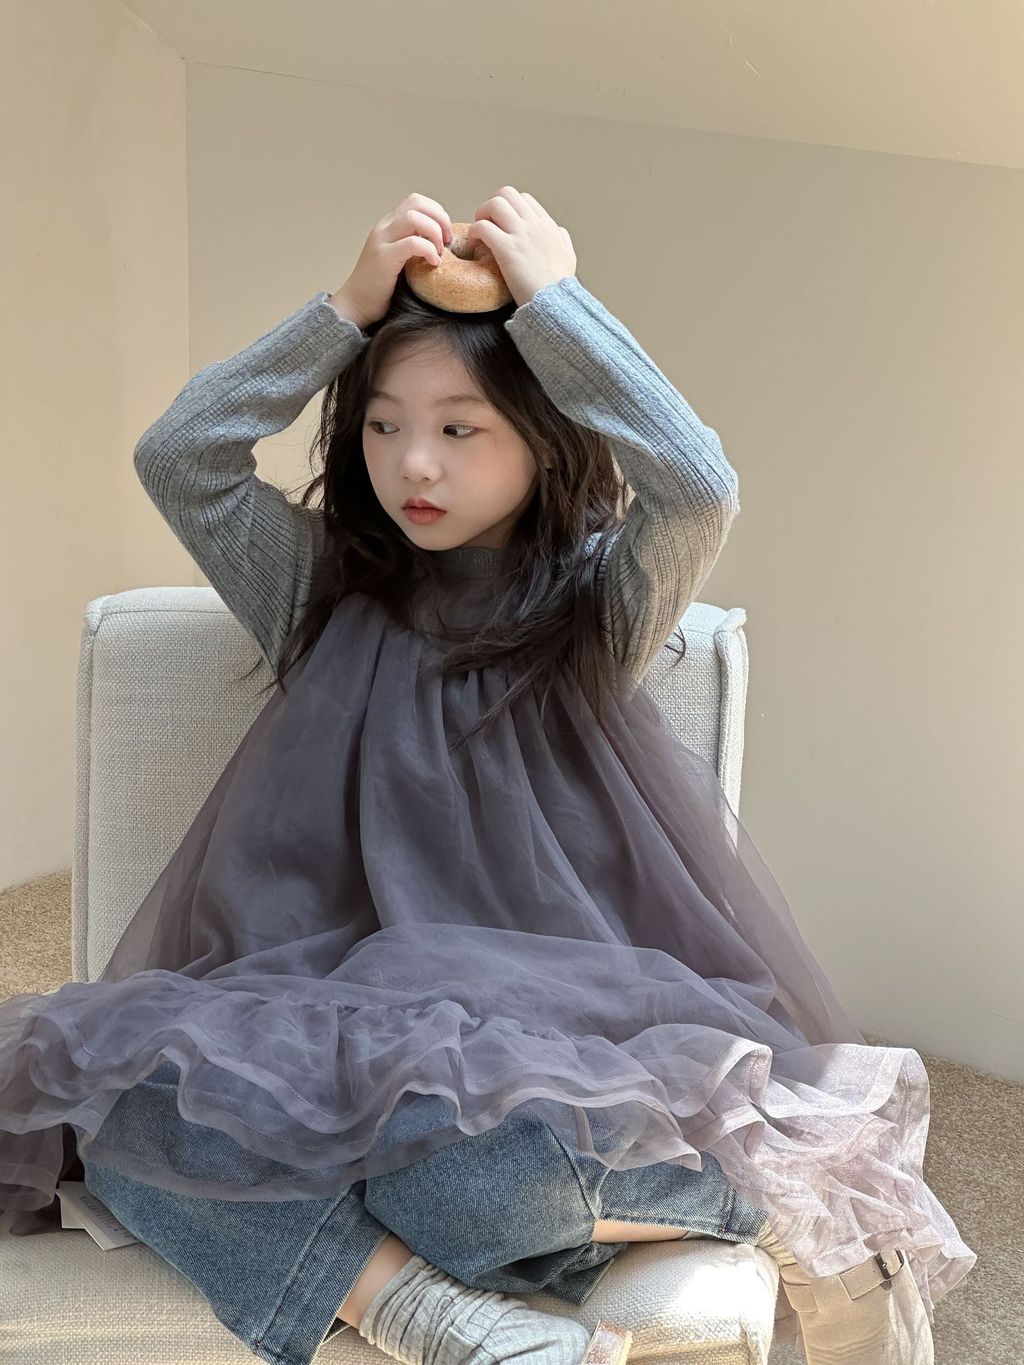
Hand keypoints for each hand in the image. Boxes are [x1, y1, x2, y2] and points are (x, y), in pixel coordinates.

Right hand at [331, 192, 452, 327]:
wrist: (356, 305)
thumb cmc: (382, 288)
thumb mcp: (400, 259)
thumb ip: (413, 245)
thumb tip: (443, 242)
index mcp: (389, 225)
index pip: (416, 201)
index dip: (437, 213)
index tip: (446, 235)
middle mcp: (384, 228)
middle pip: (417, 203)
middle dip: (440, 219)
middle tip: (448, 242)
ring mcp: (382, 241)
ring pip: (414, 217)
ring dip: (435, 232)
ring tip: (440, 253)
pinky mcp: (384, 258)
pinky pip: (413, 243)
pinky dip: (429, 250)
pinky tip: (433, 264)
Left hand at [466, 187, 576, 307]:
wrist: (555, 302)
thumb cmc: (560, 286)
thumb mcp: (569, 256)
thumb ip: (562, 239)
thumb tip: (558, 231)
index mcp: (547, 225)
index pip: (524, 199)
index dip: (509, 208)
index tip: (502, 225)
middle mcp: (533, 224)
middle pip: (507, 194)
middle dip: (491, 206)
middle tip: (486, 225)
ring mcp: (520, 234)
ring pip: (494, 204)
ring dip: (481, 215)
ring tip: (479, 234)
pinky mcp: (507, 249)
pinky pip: (483, 227)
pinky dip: (475, 232)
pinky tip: (475, 245)